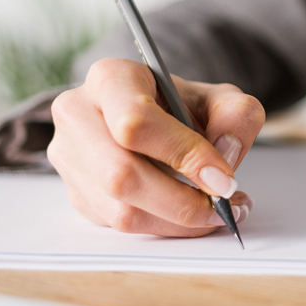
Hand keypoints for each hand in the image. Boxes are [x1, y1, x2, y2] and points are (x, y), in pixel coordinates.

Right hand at [48, 58, 264, 236]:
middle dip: (181, 201)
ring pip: (119, 210)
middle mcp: (77, 114)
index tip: (223, 179)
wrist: (152, 114)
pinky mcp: (76, 193)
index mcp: (111, 77)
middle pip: (120, 174)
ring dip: (176, 222)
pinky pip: (119, 225)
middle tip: (223, 206)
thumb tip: (225, 157)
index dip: (183, 154)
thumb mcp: (218, 97)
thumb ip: (235, 117)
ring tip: (217, 212)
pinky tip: (192, 215)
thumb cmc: (180, 104)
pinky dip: (164, 227)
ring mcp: (69, 157)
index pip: (135, 122)